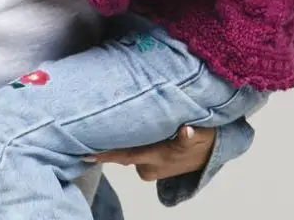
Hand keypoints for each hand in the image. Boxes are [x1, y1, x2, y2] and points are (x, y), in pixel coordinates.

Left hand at [87, 124, 216, 179]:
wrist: (212, 154)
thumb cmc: (204, 140)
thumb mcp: (202, 135)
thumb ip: (191, 135)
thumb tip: (186, 131)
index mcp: (159, 157)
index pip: (127, 155)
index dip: (107, 154)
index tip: (86, 152)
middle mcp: (149, 167)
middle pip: (122, 155)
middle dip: (103, 146)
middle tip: (82, 131)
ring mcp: (148, 168)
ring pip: (127, 154)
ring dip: (114, 143)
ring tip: (97, 125)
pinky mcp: (148, 166)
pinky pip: (131, 154)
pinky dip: (123, 145)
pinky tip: (113, 133)